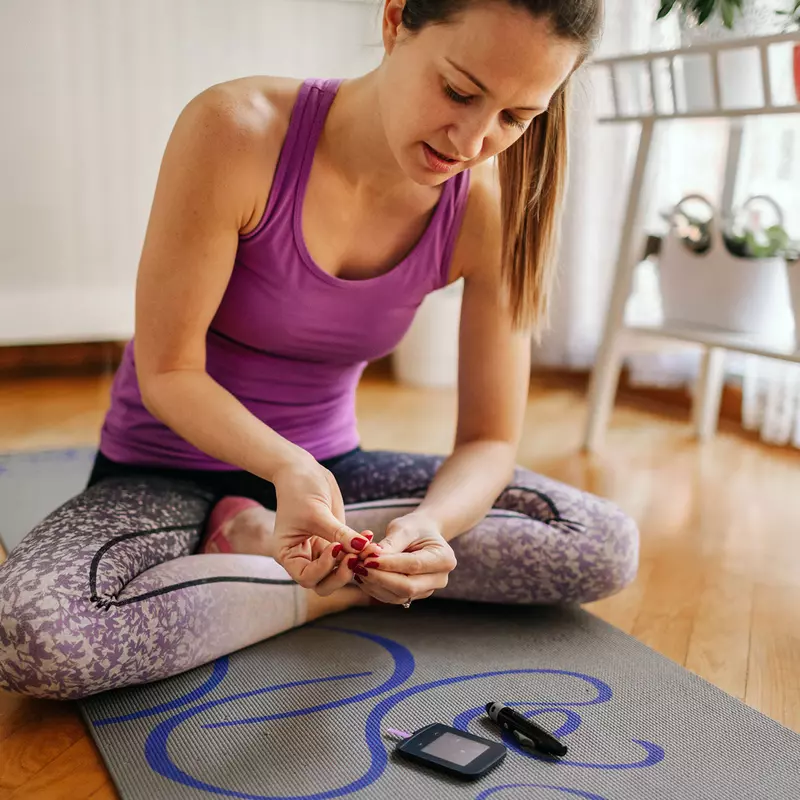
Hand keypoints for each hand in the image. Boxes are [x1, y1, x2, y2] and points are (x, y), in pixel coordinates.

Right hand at [271, 457, 372, 594]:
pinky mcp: (335, 541)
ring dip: (355, 562)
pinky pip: (349, 554)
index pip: (306, 578)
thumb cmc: (300, 489)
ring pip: (339, 572)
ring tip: (369, 546)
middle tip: (356, 557)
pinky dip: (360, 549)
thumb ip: (340, 533)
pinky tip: (369, 536)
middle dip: (342, 574)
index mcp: (288, 554)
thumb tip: (363, 549)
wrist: (303, 470)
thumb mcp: (318, 513)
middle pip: (324, 583)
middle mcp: (303, 557)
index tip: (336, 548)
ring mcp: (320, 551)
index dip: (323, 569)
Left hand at [352, 511, 456, 605]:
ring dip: (374, 585)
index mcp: (444, 559)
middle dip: (380, 578)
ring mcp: (427, 590)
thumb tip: (371, 557)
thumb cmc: (414, 527)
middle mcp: (439, 579)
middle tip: (358, 566)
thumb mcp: (404, 528)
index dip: (389, 564)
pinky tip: (362, 576)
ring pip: (397, 596)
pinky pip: (392, 598)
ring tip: (357, 569)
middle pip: (408, 587)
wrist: (421, 534)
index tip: (367, 558)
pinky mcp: (413, 596)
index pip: (414, 565)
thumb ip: (390, 543)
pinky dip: (374, 588)